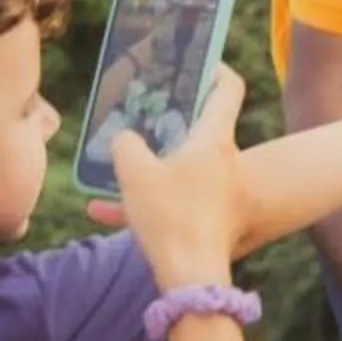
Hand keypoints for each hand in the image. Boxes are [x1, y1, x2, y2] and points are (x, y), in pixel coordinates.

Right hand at [114, 66, 247, 291]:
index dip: (216, 71)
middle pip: (206, 130)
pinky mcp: (224, 220)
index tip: (200, 66)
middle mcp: (230, 162)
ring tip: (121, 174)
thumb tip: (124, 138)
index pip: (229, 89)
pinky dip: (158, 202)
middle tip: (148, 120)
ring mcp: (230, 193)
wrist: (194, 275)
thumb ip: (125, 145)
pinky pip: (187, 201)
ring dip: (158, 169)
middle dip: (176, 125)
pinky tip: (110, 213)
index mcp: (215, 141)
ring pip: (190, 170)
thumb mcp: (134, 173)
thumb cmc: (170, 216)